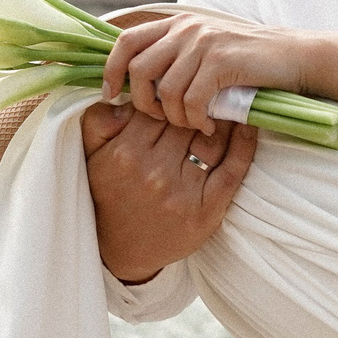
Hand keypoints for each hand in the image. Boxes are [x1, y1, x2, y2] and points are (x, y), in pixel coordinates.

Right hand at [81, 101, 256, 282]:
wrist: (121, 252)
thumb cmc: (108, 197)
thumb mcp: (89, 157)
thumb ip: (99, 121)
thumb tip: (128, 96)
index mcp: (126, 153)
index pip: (158, 107)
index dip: (171, 94)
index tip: (182, 86)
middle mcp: (154, 171)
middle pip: (187, 121)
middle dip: (199, 103)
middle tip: (212, 88)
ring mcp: (183, 192)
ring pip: (212, 140)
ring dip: (224, 118)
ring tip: (230, 102)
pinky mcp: (206, 211)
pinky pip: (232, 170)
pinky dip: (245, 145)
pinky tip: (248, 126)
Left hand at [103, 11, 307, 133]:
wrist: (294, 57)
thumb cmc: (249, 61)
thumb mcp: (206, 49)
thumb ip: (176, 56)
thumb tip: (140, 82)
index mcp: (177, 23)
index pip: (126, 41)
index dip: (111, 70)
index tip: (110, 96)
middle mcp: (186, 28)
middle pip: (139, 69)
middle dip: (143, 102)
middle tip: (161, 118)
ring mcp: (204, 43)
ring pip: (166, 90)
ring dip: (176, 116)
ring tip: (193, 124)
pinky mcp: (222, 61)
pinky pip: (193, 100)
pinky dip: (197, 120)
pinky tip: (210, 124)